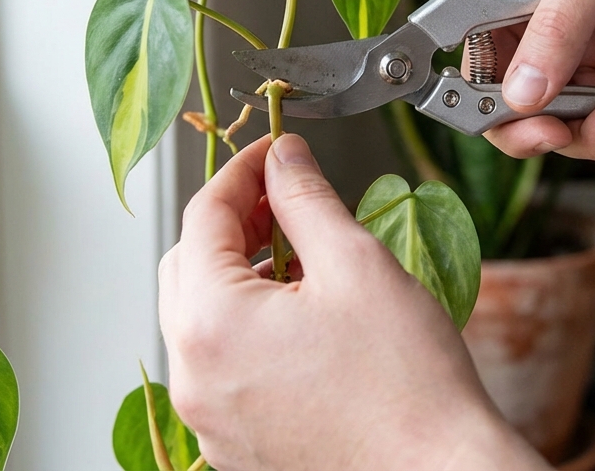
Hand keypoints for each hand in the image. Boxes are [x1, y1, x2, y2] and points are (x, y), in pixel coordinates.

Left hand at [159, 134, 548, 470]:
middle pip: (187, 266)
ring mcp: (209, 417)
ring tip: (302, 264)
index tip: (274, 153)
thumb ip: (306, 198)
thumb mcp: (356, 264)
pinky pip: (220, 367)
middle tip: (285, 202)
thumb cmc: (407, 384)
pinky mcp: (232, 444)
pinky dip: (247, 331)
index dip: (242, 171)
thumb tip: (282, 157)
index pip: (202, 215)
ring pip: (200, 319)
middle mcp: (194, 375)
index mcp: (211, 323)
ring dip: (238, 278)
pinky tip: (301, 321)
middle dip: (232, 224)